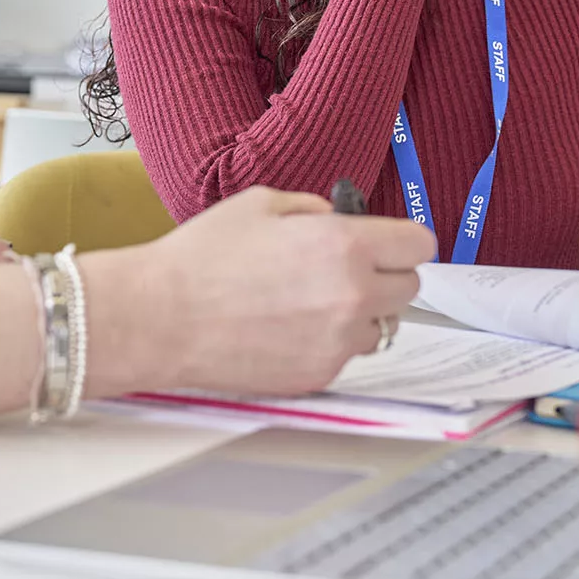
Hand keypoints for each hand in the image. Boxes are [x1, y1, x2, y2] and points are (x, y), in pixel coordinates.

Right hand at [94, 186, 434, 397]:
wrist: (158, 317)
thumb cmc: (200, 258)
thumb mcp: (259, 204)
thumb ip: (313, 210)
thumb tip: (336, 221)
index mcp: (345, 245)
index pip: (419, 244)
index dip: (400, 240)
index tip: (386, 244)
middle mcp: (352, 296)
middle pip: (409, 288)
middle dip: (383, 276)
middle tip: (343, 272)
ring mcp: (338, 342)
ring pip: (380, 327)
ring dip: (358, 314)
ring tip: (308, 304)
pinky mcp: (318, 375)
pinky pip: (344, 354)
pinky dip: (327, 342)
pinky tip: (286, 328)